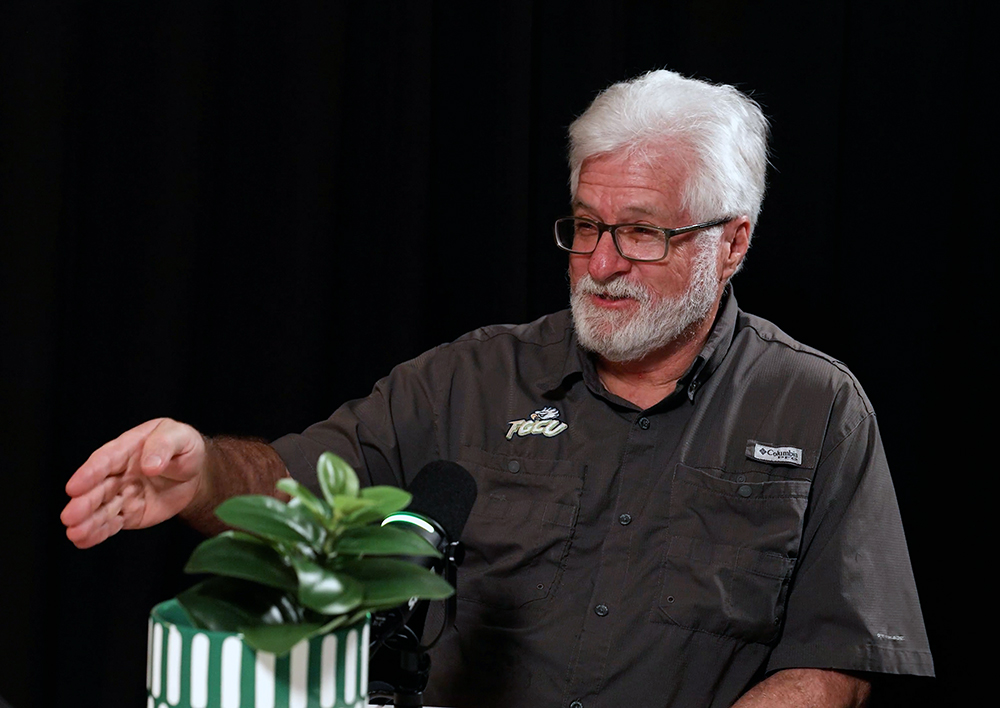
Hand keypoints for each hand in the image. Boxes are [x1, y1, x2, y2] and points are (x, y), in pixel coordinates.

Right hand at [61, 418, 207, 548]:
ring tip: (75, 533)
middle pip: (98, 488)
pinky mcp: (129, 512)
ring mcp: (122, 494)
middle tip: (69, 516)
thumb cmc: (184, 448)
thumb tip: (150, 465)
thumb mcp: (180, 436)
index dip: (89, 474)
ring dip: (87, 521)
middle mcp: (118, 472)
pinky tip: (85, 540)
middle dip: (83, 503)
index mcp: (126, 449)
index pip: (105, 460)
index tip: (74, 487)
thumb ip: (165, 445)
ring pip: (101, 509)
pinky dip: (99, 532)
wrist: (196, 473)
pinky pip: (112, 523)